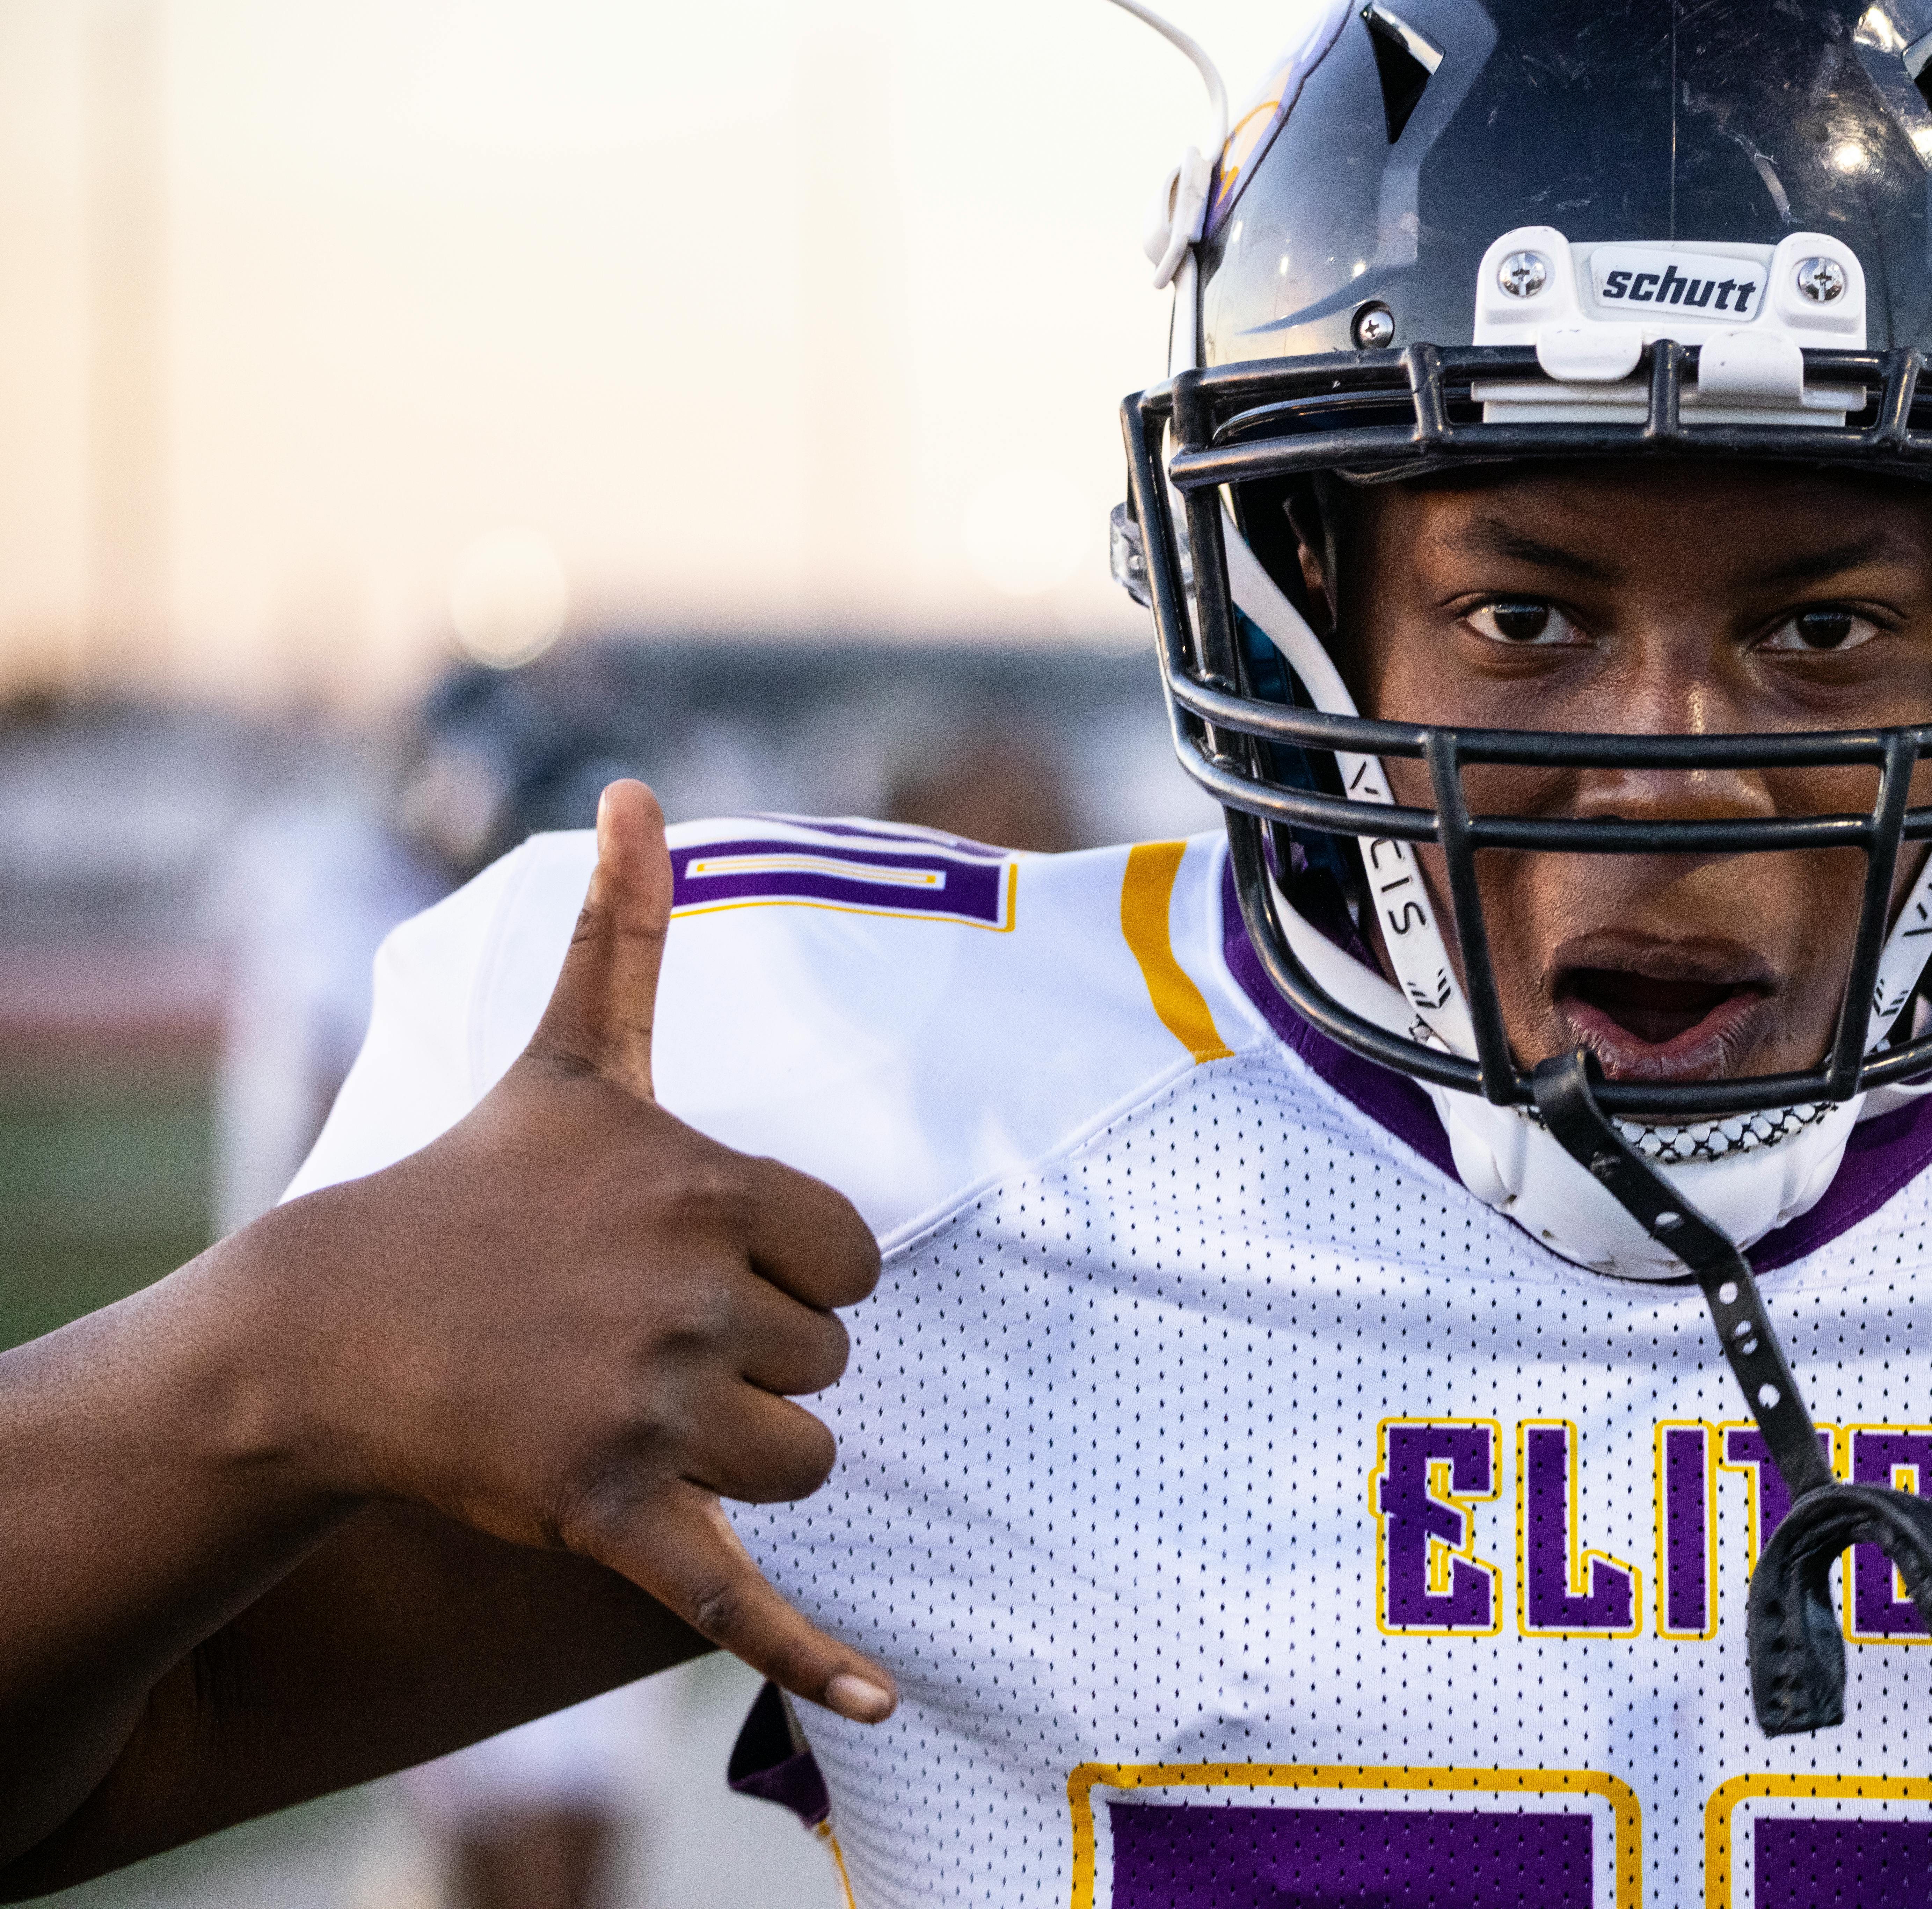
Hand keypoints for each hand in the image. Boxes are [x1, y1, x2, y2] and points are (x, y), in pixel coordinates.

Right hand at [239, 781, 896, 1722]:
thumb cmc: (468, 1186)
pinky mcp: (605, 1511)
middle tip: (652, 1340)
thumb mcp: (567, 1058)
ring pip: (803, 1461)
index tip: (714, 1271)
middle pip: (830, 1367)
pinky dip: (807, 1656)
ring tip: (648, 1412)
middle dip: (762, 1364)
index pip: (856, 1268)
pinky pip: (735, 1592)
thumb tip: (641, 790)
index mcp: (706, 1193)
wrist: (331, 1326)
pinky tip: (874, 1702)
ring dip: (747, 1454)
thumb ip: (625, 932)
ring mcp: (643, 1409)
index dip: (802, 1278)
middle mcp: (686, 1296)